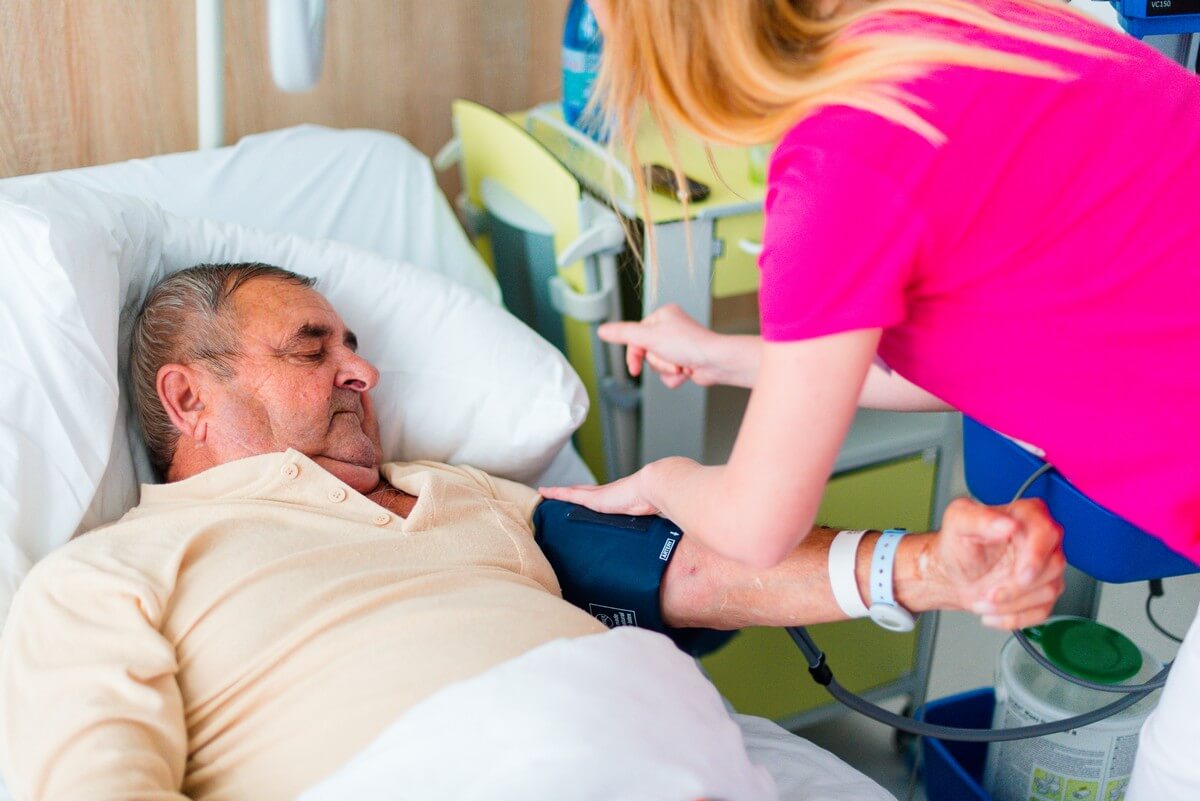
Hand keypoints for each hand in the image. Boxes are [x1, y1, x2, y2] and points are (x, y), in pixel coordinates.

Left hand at [539, 465, 660, 516]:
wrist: (658, 487)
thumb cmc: (662, 502)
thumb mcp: (657, 517)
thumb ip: (660, 524)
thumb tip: (671, 542)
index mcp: (623, 499)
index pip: (605, 498)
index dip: (594, 498)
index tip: (588, 500)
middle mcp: (609, 494)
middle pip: (585, 492)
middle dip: (573, 493)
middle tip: (559, 496)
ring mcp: (601, 495)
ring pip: (574, 492)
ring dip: (561, 493)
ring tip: (546, 493)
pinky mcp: (593, 498)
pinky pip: (568, 494)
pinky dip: (556, 493)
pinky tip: (543, 493)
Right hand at [599, 304, 726, 388]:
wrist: (716, 362)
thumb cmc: (689, 344)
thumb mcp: (648, 337)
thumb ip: (622, 333)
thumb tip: (601, 330)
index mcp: (662, 316)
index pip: (635, 336)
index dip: (634, 354)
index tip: (634, 368)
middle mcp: (670, 328)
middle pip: (646, 353)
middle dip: (658, 362)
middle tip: (671, 360)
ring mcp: (678, 345)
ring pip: (657, 365)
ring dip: (667, 370)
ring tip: (682, 365)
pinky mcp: (684, 360)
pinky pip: (668, 374)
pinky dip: (675, 377)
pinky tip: (686, 372)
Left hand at [924, 497, 1064, 629]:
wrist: (953, 574)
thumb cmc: (957, 545)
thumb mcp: (957, 523)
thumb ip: (980, 519)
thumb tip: (1007, 523)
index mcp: (1025, 516)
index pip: (1048, 531)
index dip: (1037, 555)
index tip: (1021, 573)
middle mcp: (1040, 540)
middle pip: (1053, 565)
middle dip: (1018, 587)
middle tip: (990, 592)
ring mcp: (1045, 567)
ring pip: (1048, 591)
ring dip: (1011, 604)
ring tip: (983, 600)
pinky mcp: (1042, 590)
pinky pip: (1042, 611)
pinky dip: (1013, 617)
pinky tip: (993, 611)